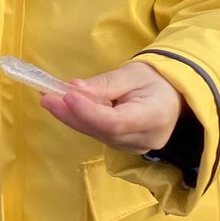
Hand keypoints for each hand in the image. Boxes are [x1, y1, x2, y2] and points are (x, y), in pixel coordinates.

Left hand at [40, 62, 183, 154]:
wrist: (173, 94)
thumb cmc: (156, 79)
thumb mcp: (133, 73)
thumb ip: (104, 84)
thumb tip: (74, 89)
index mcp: (154, 117)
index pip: (115, 122)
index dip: (88, 112)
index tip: (66, 96)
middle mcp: (144, 139)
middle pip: (101, 131)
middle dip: (71, 114)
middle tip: (46, 96)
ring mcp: (134, 147)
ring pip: (96, 134)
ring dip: (71, 117)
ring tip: (50, 98)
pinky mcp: (124, 146)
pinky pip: (98, 134)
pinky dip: (81, 120)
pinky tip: (65, 107)